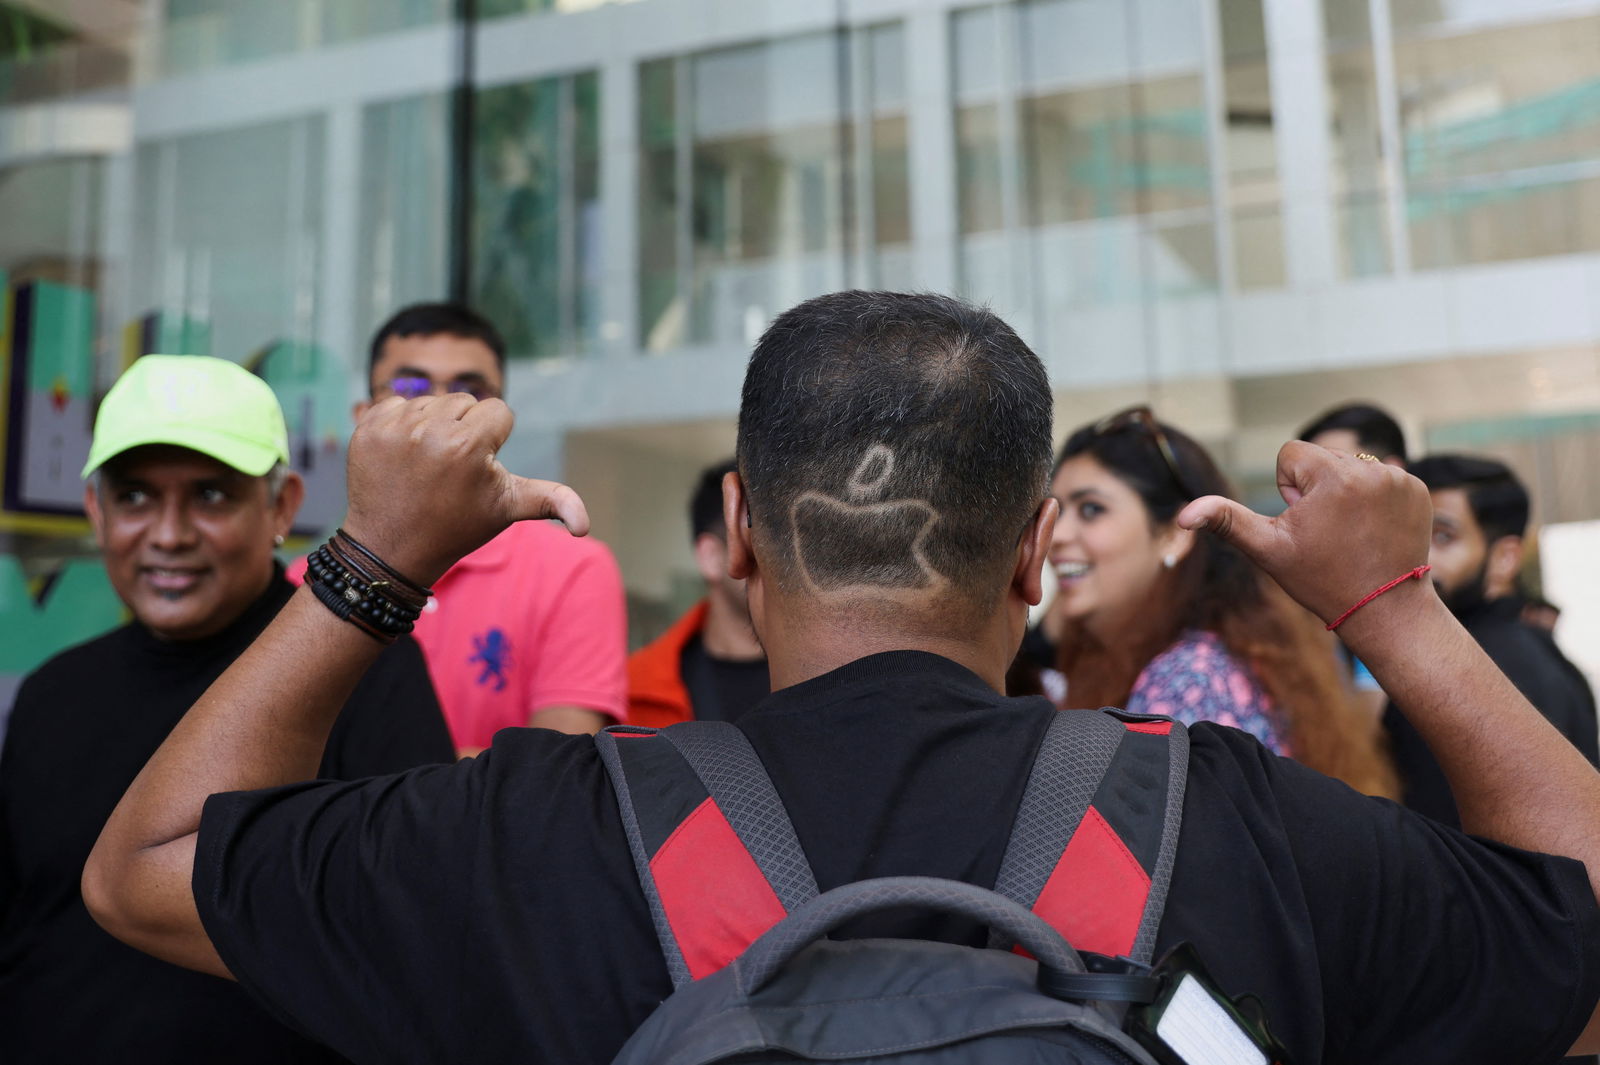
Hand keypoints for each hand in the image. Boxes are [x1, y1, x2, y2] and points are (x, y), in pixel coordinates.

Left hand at [342, 394, 589, 585]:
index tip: (478, 469)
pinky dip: (402, 424)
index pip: (498, 412)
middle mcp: (430, 430)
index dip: (494, 440)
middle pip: (465, 402)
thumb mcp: (507, 511)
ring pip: (432, 400)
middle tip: (451, 468)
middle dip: (465, 429)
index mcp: (469, 446)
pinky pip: (395, 403)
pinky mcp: (367, 428)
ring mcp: (394, 428)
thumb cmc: (456, 527)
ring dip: (434, 425)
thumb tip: (585, 526)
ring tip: (427, 463)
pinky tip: (403, 455)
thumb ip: (553, 502)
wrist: (390, 548)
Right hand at [1177, 442, 1432, 627]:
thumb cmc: (1321, 580)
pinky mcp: (1417, 489)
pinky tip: (1374, 529)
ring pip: (1350, 466)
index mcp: (1332, 476)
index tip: (1307, 523)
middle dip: (1317, 488)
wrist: (1385, 609)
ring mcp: (1399, 478)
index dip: (1290, 491)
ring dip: (1345, 492)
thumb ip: (1226, 521)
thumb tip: (1182, 515)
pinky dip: (1373, 498)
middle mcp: (1371, 469)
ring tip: (1352, 531)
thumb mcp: (1268, 550)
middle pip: (1322, 458)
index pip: (1291, 454)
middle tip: (1329, 531)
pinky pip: (1380, 477)